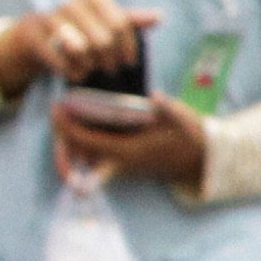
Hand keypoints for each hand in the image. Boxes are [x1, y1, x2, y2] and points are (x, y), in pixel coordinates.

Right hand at [0, 0, 157, 96]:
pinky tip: (76, 74)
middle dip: (110, 60)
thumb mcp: (104, 21)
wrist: (35, 36)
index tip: (128, 62)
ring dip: (90, 65)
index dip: (128, 47)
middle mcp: (70, 1)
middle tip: (111, 70)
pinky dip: (70, 70)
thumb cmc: (79, 29)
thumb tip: (158, 16)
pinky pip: (57, 58)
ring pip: (80, 48)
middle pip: (103, 38)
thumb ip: (130, 20)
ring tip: (93, 70)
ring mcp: (48, 16)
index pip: (121, 24)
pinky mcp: (31, 34)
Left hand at [52, 91, 206, 191]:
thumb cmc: (191, 138)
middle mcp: (119, 162)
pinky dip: (85, 143)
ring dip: (72, 140)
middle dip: (63, 133)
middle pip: (79, 151)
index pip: (86, 140)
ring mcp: (121, 165)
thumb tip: (154, 95)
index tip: (58, 106)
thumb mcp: (182, 120)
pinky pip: (96, 156)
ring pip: (85, 156)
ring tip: (66, 116)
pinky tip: (84, 126)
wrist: (202, 160)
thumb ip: (167, 108)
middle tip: (58, 110)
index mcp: (128, 151)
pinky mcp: (124, 163)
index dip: (67, 125)